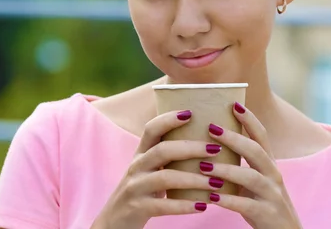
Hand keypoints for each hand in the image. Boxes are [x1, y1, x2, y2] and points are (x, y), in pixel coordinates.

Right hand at [92, 109, 222, 228]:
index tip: (191, 113)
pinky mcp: (137, 208)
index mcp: (141, 154)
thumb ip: (167, 157)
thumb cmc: (141, 192)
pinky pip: (163, 206)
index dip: (169, 119)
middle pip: (162, 150)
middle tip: (216, 149)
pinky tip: (203, 206)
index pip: (151, 128)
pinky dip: (184, 205)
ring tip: (217, 183)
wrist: (114, 222)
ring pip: (165, 178)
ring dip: (194, 180)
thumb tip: (203, 141)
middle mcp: (136, 167)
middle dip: (191, 148)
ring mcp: (135, 187)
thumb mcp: (148, 170)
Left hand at [201, 102, 302, 228]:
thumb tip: (207, 145)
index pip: (261, 136)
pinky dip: (228, 200)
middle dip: (234, 138)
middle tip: (211, 128)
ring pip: (251, 177)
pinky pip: (247, 205)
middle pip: (256, 151)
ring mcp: (272, 195)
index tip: (234, 103)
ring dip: (226, 170)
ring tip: (203, 167)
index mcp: (268, 164)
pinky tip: (210, 198)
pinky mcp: (267, 214)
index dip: (249, 119)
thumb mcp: (253, 181)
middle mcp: (273, 175)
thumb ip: (237, 164)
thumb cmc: (261, 204)